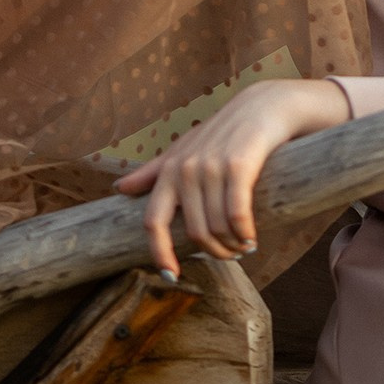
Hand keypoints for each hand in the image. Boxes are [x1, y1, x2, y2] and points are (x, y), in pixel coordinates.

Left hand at [113, 79, 350, 275]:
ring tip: (244, 246)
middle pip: (194, 232)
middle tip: (230, 255)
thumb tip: (119, 188)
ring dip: (233, 245)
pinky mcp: (238, 165)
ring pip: (217, 227)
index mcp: (168, 171)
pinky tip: (252, 238)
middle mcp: (185, 170)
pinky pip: (237, 214)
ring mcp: (210, 166)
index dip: (160, 253)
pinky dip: (245, 233)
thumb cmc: (222, 132)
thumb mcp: (183, 150)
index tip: (172, 277)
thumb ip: (153, 172)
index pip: (152, 222)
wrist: (263, 106)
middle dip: (214, 252)